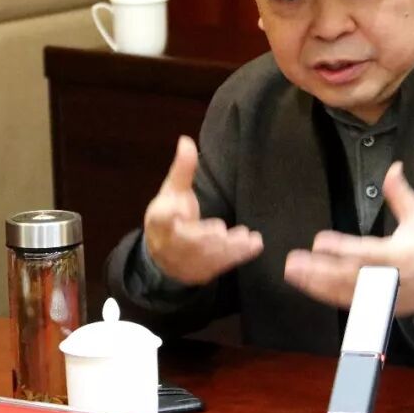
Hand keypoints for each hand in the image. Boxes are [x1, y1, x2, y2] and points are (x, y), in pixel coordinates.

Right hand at [143, 135, 262, 284]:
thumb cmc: (170, 216)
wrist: (162, 254)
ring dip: (228, 248)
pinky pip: (220, 266)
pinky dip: (238, 256)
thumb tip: (186, 140)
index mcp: (158, 222)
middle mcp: (169, 244)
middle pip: (186, 243)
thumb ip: (182, 169)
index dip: (168, 215)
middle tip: (221, 230)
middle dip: (204, 237)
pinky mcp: (201, 272)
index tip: (179, 209)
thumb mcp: (172, 192)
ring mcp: (185, 262)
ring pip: (206, 257)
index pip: (161, 219)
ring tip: (248, 237)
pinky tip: (254, 244)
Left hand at [283, 162, 413, 315]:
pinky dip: (327, 296)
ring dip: (316, 284)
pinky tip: (308, 286)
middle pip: (348, 275)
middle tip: (293, 262)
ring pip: (344, 292)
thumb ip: (401, 195)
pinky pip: (349, 303)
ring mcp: (381, 295)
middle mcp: (387, 278)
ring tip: (293, 274)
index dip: (341, 248)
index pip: (365, 251)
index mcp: (398, 254)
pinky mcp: (377, 306)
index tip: (318, 242)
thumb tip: (393, 168)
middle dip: (319, 270)